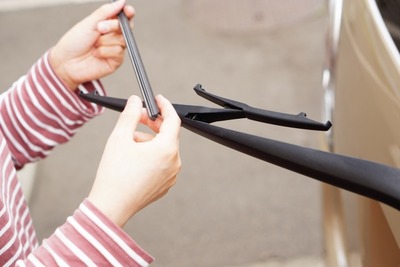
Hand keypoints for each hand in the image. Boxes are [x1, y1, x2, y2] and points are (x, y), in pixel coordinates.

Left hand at [50, 0, 134, 89]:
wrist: (67, 63)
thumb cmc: (74, 43)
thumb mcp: (89, 23)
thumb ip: (106, 12)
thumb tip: (120, 3)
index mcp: (107, 24)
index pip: (123, 16)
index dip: (128, 12)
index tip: (128, 11)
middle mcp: (113, 36)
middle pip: (125, 27)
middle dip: (112, 26)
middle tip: (100, 28)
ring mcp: (115, 48)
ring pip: (122, 40)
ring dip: (105, 41)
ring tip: (94, 45)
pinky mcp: (116, 61)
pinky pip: (118, 52)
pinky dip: (105, 52)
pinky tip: (96, 54)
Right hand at [88, 95, 181, 226]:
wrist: (111, 206)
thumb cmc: (115, 175)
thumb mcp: (120, 137)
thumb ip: (130, 114)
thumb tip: (135, 101)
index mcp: (167, 149)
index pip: (173, 119)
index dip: (164, 106)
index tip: (157, 99)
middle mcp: (174, 163)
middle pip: (168, 134)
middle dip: (153, 124)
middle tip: (137, 118)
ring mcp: (171, 176)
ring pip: (163, 149)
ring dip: (149, 140)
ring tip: (128, 143)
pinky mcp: (165, 185)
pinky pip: (162, 163)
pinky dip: (151, 155)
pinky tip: (133, 158)